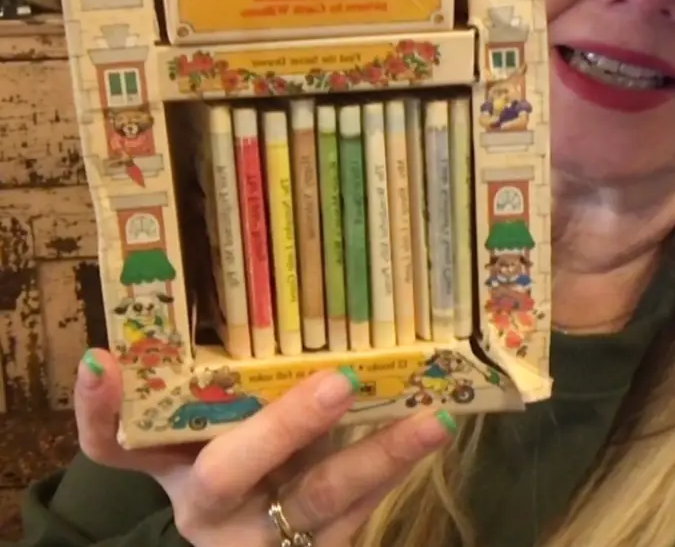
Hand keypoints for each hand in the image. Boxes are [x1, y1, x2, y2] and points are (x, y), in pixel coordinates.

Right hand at [75, 349, 455, 545]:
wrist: (262, 538)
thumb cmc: (243, 451)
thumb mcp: (223, 417)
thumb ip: (219, 370)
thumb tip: (224, 291)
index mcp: (173, 465)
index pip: (117, 446)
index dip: (102, 413)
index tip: (102, 361)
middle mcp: (211, 506)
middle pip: (229, 472)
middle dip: (282, 426)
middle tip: (338, 381)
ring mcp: (268, 536)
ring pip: (320, 498)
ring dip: (377, 457)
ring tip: (431, 419)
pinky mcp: (322, 545)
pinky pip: (361, 509)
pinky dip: (395, 467)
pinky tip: (434, 427)